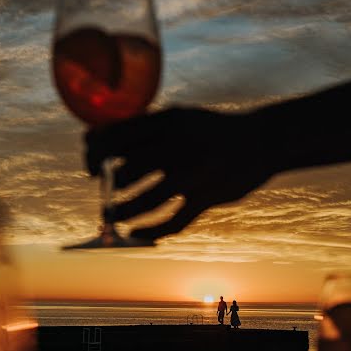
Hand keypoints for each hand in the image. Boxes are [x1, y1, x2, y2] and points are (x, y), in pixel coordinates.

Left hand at [85, 107, 276, 240]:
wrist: (261, 140)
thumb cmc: (211, 130)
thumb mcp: (180, 117)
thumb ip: (146, 127)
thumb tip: (101, 139)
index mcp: (167, 122)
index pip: (116, 138)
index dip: (95, 153)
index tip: (90, 163)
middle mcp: (178, 147)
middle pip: (126, 172)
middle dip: (108, 186)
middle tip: (106, 193)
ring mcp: (193, 174)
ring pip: (145, 201)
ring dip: (123, 212)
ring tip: (114, 216)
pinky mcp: (207, 198)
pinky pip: (172, 221)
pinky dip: (150, 231)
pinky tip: (137, 232)